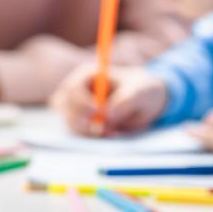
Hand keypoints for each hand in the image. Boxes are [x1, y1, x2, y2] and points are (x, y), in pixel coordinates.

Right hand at [48, 64, 166, 137]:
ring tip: (113, 131)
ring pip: (70, 122)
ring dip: (89, 131)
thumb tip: (106, 116)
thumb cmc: (142, 89)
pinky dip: (92, 136)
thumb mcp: (140, 92)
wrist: (146, 102)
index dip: (82, 102)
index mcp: (88, 75)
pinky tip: (110, 133)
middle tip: (105, 129)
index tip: (98, 112)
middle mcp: (77, 90)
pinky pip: (77, 132)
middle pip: (66, 107)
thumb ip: (124, 101)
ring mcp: (76, 107)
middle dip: (83, 120)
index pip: (73, 88)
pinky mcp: (81, 122)